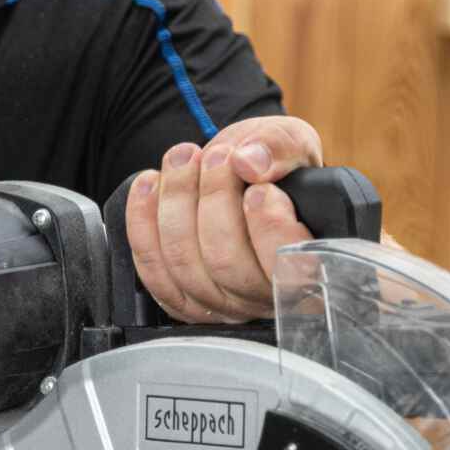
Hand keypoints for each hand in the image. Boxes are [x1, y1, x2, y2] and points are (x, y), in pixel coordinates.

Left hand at [126, 115, 324, 323]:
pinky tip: (149, 185)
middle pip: (226, 263)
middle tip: (217, 155)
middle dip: (214, 199)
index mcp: (306, 267)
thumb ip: (281, 147)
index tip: (258, 188)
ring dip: (175, 202)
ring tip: (182, 157)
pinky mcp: (181, 301)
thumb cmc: (273, 167)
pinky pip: (152, 270)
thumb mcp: (292, 143)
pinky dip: (142, 222)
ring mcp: (219, 305)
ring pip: (184, 265)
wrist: (236, 175)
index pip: (289, 267)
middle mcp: (262, 298)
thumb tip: (250, 161)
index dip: (268, 226)